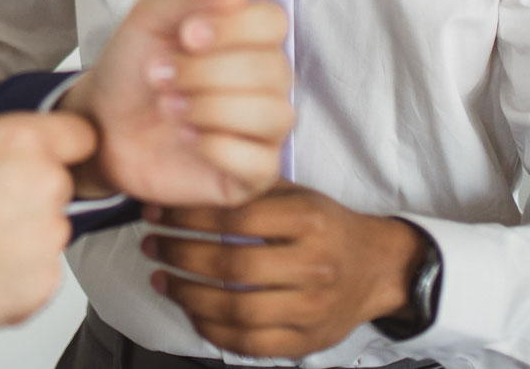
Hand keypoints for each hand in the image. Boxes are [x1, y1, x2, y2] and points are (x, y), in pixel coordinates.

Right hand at [0, 111, 96, 339]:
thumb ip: (8, 143)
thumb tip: (32, 150)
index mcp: (24, 141)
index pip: (81, 134)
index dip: (64, 149)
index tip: (52, 159)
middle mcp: (47, 183)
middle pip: (59, 188)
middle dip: (33, 199)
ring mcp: (49, 235)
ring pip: (49, 232)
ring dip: (24, 239)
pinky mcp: (45, 281)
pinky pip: (41, 274)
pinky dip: (18, 278)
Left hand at [59, 0, 291, 206]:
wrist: (101, 124)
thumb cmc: (131, 69)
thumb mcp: (148, 20)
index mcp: (246, 39)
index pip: (273, 21)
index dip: (233, 27)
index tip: (187, 35)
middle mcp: (264, 82)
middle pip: (273, 69)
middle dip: (207, 72)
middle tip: (161, 75)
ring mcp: (262, 130)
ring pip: (273, 115)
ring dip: (211, 108)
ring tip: (169, 106)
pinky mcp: (252, 173)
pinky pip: (260, 161)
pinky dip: (217, 147)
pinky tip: (186, 138)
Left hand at [144, 182, 426, 360]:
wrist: (377, 268)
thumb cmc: (327, 226)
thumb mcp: (298, 195)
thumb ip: (250, 192)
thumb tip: (187, 186)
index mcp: (309, 221)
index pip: (236, 218)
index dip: (188, 216)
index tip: (157, 212)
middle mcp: (314, 266)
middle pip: (232, 266)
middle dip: (180, 255)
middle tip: (151, 245)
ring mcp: (311, 308)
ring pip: (237, 309)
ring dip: (188, 296)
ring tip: (162, 280)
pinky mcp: (306, 341)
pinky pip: (250, 342)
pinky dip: (213, 329)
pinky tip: (192, 311)